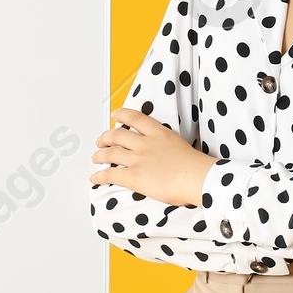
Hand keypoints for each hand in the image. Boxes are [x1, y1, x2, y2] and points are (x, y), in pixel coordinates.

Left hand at [91, 108, 215, 206]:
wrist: (199, 178)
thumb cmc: (197, 167)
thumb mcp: (182, 147)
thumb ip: (168, 147)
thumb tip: (166, 156)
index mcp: (160, 134)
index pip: (136, 118)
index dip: (123, 114)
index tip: (116, 114)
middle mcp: (146, 143)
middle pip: (118, 135)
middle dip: (106, 137)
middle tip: (100, 140)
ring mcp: (138, 159)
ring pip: (111, 153)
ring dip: (100, 155)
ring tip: (95, 156)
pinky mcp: (134, 176)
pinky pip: (110, 174)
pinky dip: (99, 175)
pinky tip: (94, 177)